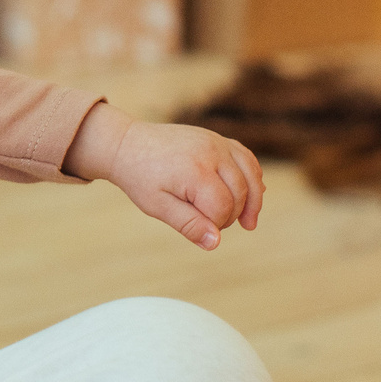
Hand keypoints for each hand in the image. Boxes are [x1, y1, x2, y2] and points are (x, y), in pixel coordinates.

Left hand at [65, 106, 264, 249]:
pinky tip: (251, 193)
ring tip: (248, 222)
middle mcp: (211, 152)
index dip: (217, 225)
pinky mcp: (217, 138)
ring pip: (250, 173)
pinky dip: (252, 176)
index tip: (200, 229)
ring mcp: (216, 141)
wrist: (127, 145)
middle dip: (233, 214)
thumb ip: (188, 224)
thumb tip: (216, 243)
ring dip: (253, 199)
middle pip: (241, 192)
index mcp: (195, 171)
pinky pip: (246, 158)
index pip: (223, 207)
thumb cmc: (140, 178)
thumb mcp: (158, 206)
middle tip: (215, 226)